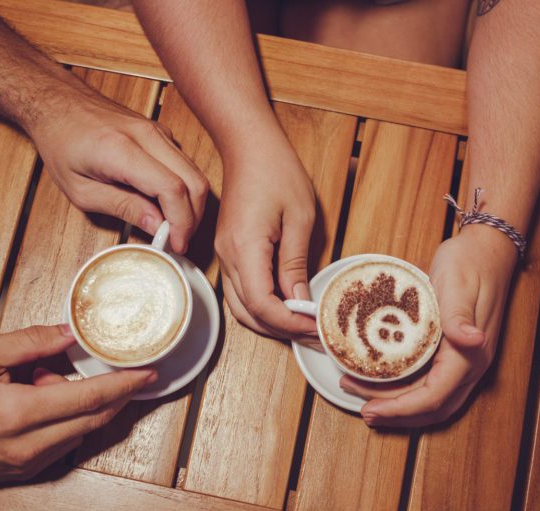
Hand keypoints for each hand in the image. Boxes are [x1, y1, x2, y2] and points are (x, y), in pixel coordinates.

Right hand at [0, 325, 155, 485]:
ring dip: (86, 405)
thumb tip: (70, 333)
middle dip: (119, 394)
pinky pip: (65, 443)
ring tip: (46, 380)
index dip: (124, 384)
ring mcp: (29, 464)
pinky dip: (69, 419)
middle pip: (96, 419)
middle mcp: (29, 445)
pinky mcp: (27, 472)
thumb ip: (31, 341)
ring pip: (83, 432)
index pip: (89, 398)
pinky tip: (41, 400)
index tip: (149, 372)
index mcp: (19, 413)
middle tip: (131, 371)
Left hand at [30, 86, 208, 253]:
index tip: (177, 244)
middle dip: (193, 218)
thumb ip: (122, 207)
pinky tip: (166, 206)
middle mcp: (147, 136)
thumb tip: (156, 225)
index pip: (172, 189)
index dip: (181, 222)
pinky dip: (184, 189)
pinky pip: (184, 164)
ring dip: (190, 204)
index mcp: (123, 150)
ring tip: (172, 228)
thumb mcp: (81, 190)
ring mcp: (157, 131)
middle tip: (178, 241)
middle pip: (194, 181)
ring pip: (194, 172)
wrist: (57, 101)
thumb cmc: (61, 142)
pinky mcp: (160, 132)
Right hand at [215, 141, 317, 336]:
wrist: (248, 146)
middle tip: (314, 334)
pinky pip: (240, 291)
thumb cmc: (276, 171)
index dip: (290, 323)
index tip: (316, 325)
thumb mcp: (299, 218)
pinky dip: (261, 306)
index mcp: (244, 248)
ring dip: (270, 322)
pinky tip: (285, 306)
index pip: (262, 305)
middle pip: (248, 313)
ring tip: (302, 324)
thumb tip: (300, 301)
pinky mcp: (228, 252)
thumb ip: (296, 264)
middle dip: (281, 330)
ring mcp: (224, 255)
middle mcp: (227, 257)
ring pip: (241, 307)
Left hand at [339, 225, 517, 426]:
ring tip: (364, 396)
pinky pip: (431, 383)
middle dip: (395, 413)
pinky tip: (384, 381)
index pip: (433, 397)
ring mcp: (465, 360)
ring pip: (432, 399)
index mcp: (470, 353)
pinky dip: (407, 390)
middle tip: (361, 409)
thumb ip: (459, 317)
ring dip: (399, 404)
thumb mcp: (457, 285)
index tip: (370, 409)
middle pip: (432, 406)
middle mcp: (471, 364)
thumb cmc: (470, 263)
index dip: (401, 409)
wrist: (486, 249)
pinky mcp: (456, 353)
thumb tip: (471, 341)